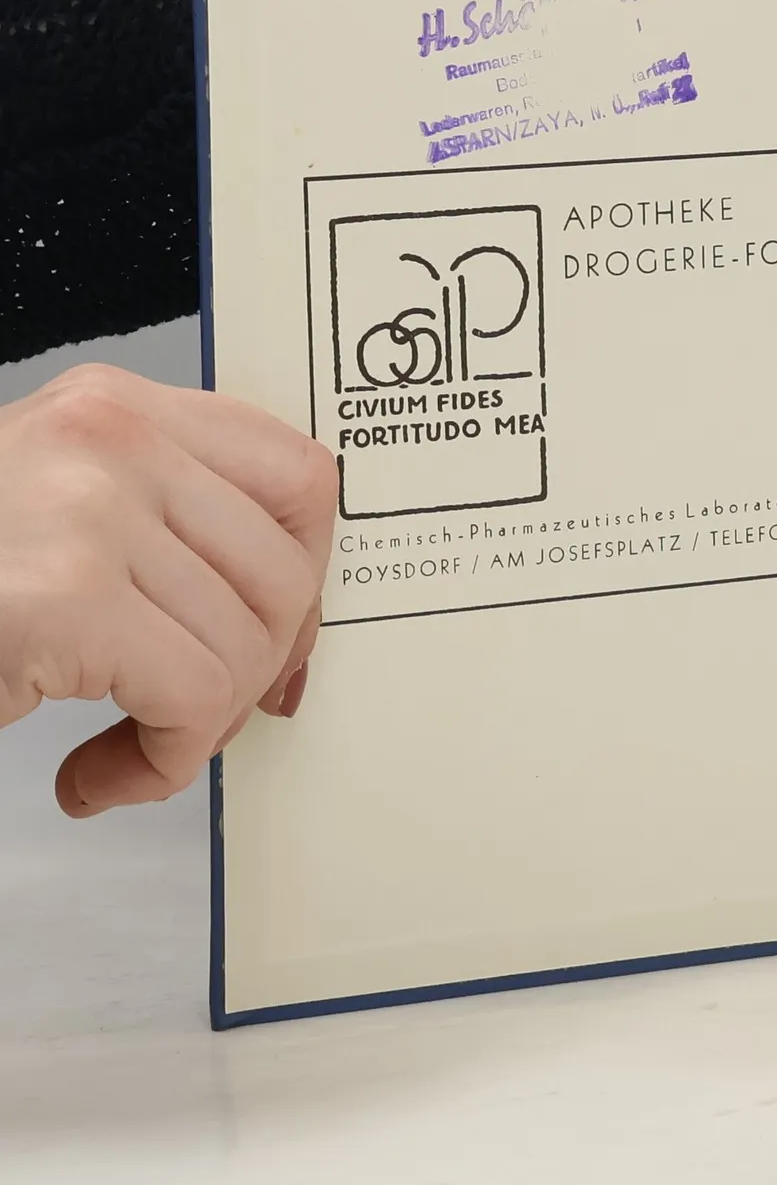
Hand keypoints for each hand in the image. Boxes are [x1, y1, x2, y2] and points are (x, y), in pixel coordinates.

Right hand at [0, 366, 335, 816]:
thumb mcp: (62, 515)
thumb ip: (165, 532)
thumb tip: (293, 617)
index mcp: (113, 409)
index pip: (298, 474)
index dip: (306, 575)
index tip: (276, 635)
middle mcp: (107, 439)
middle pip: (286, 573)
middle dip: (254, 670)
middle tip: (190, 716)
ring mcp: (85, 510)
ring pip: (246, 646)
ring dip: (196, 729)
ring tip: (127, 749)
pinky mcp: (62, 597)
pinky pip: (196, 698)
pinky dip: (165, 760)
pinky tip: (98, 775)